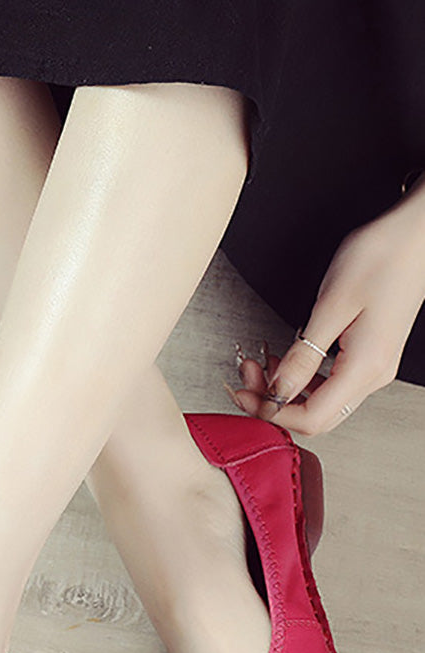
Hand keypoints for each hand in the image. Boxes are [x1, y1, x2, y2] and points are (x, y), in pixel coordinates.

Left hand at [233, 179, 424, 434]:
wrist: (417, 234)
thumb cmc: (382, 257)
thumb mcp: (330, 306)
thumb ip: (302, 356)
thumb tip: (277, 390)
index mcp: (364, 368)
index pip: (312, 418)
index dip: (272, 413)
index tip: (245, 394)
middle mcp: (373, 375)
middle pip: (316, 416)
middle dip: (275, 403)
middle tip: (246, 377)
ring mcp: (374, 367)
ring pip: (322, 401)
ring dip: (286, 390)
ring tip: (261, 363)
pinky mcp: (370, 356)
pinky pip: (332, 383)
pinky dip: (303, 378)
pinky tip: (286, 361)